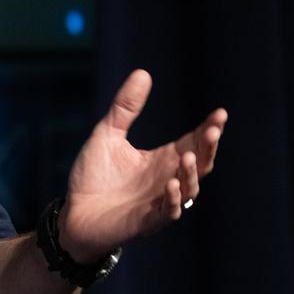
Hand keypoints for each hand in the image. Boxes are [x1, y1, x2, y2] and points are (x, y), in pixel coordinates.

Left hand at [58, 69, 225, 262]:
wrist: (74, 214)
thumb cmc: (94, 177)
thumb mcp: (108, 135)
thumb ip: (125, 108)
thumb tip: (143, 72)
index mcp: (162, 160)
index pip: (193, 142)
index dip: (208, 129)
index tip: (220, 113)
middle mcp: (167, 180)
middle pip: (199, 163)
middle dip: (208, 147)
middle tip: (213, 129)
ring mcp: (159, 202)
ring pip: (189, 189)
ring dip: (190, 173)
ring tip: (188, 155)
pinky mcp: (146, 221)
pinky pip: (168, 212)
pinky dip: (173, 199)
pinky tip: (171, 184)